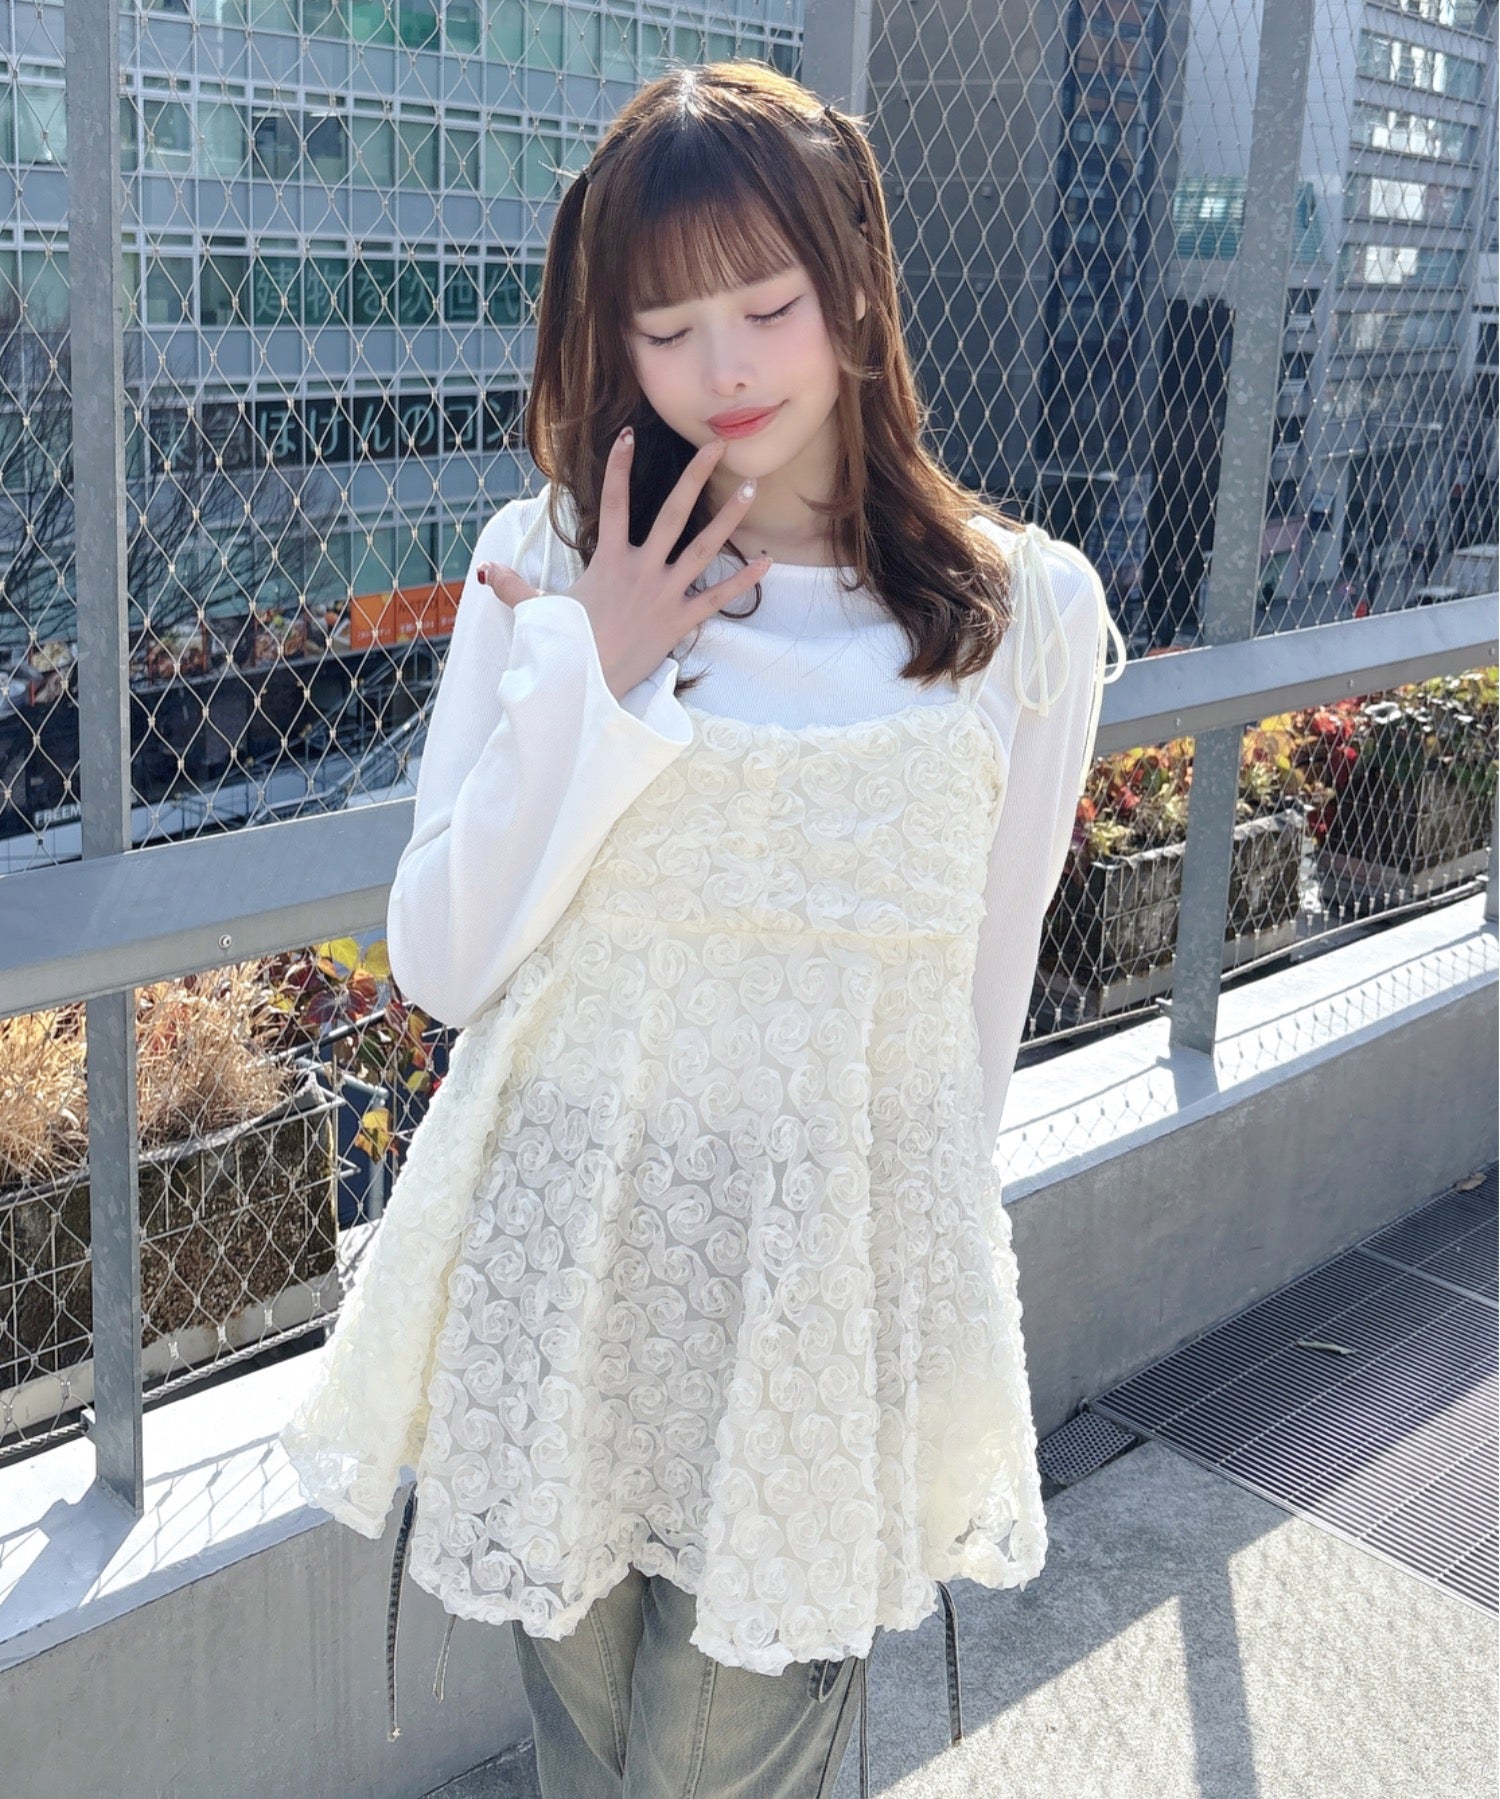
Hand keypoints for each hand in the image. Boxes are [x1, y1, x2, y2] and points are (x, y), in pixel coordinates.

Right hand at [477, 433, 771, 701]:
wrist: (586, 687)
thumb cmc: (565, 649)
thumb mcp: (538, 613)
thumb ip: (516, 587)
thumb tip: (489, 572)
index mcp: (609, 561)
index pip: (613, 504)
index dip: (619, 469)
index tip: (628, 436)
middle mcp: (642, 569)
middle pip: (673, 514)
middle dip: (695, 477)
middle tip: (718, 447)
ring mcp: (665, 593)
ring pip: (703, 547)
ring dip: (729, 518)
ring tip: (751, 488)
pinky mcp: (681, 621)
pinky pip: (718, 597)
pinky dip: (744, 581)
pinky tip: (767, 561)